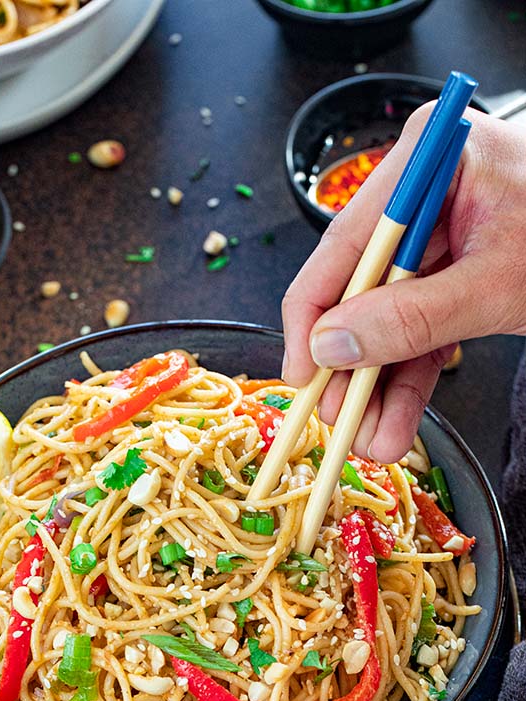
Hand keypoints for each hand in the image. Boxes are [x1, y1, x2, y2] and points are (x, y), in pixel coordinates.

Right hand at [282, 107, 525, 461]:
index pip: (342, 244)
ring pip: (388, 320)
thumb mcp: (497, 284)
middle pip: (360, 289)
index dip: (313, 315)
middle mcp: (424, 195)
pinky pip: (420, 331)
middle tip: (339, 416)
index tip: (303, 372)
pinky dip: (408, 380)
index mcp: (428, 162)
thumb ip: (411, 318)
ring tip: (371, 438)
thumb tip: (333, 347)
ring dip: (379, 386)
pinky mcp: (456, 275)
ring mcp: (440, 237)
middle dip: (353, 365)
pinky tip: (394, 421)